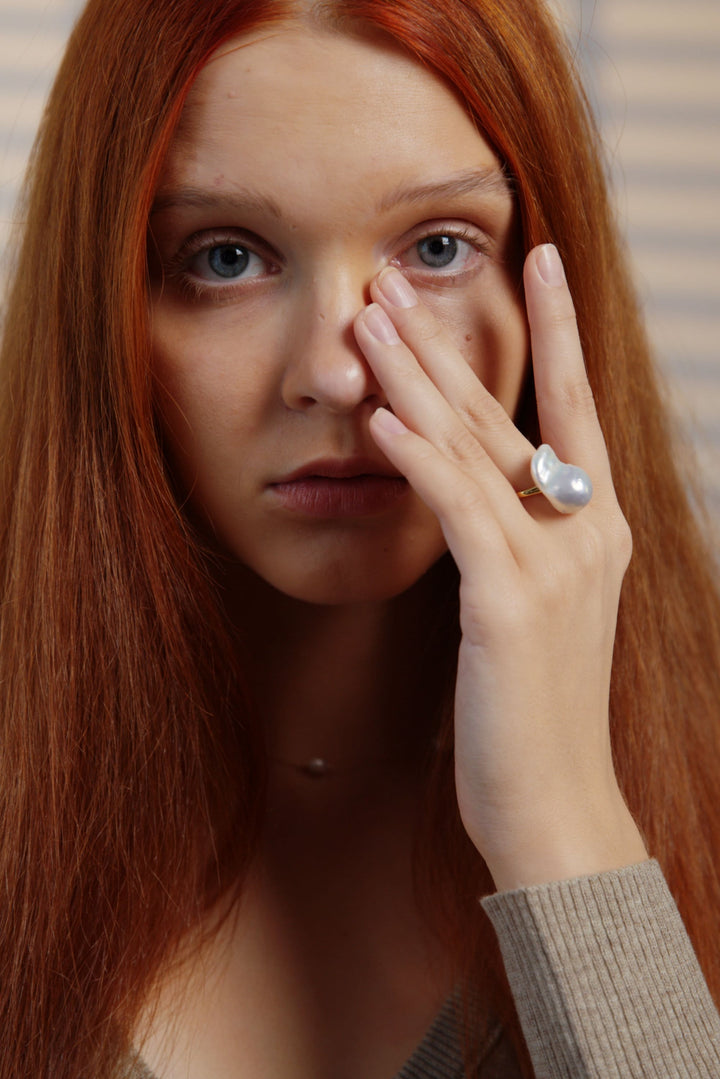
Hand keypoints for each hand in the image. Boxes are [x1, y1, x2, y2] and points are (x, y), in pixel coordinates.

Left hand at [354, 244, 647, 890]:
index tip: (539, 261)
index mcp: (594, 527)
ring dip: (417, 379)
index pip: (575, 405)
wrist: (555, 800)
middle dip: (446, 343)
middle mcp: (584, 532)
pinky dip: (419, 461)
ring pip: (477, 449)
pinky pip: (459, 513)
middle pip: (506, 414)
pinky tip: (382, 418)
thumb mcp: (533, 607)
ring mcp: (553, 566)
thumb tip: (466, 489)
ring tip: (371, 319)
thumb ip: (511, 540)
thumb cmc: (534, 707)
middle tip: (394, 283)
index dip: (557, 329)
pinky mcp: (510, 605)